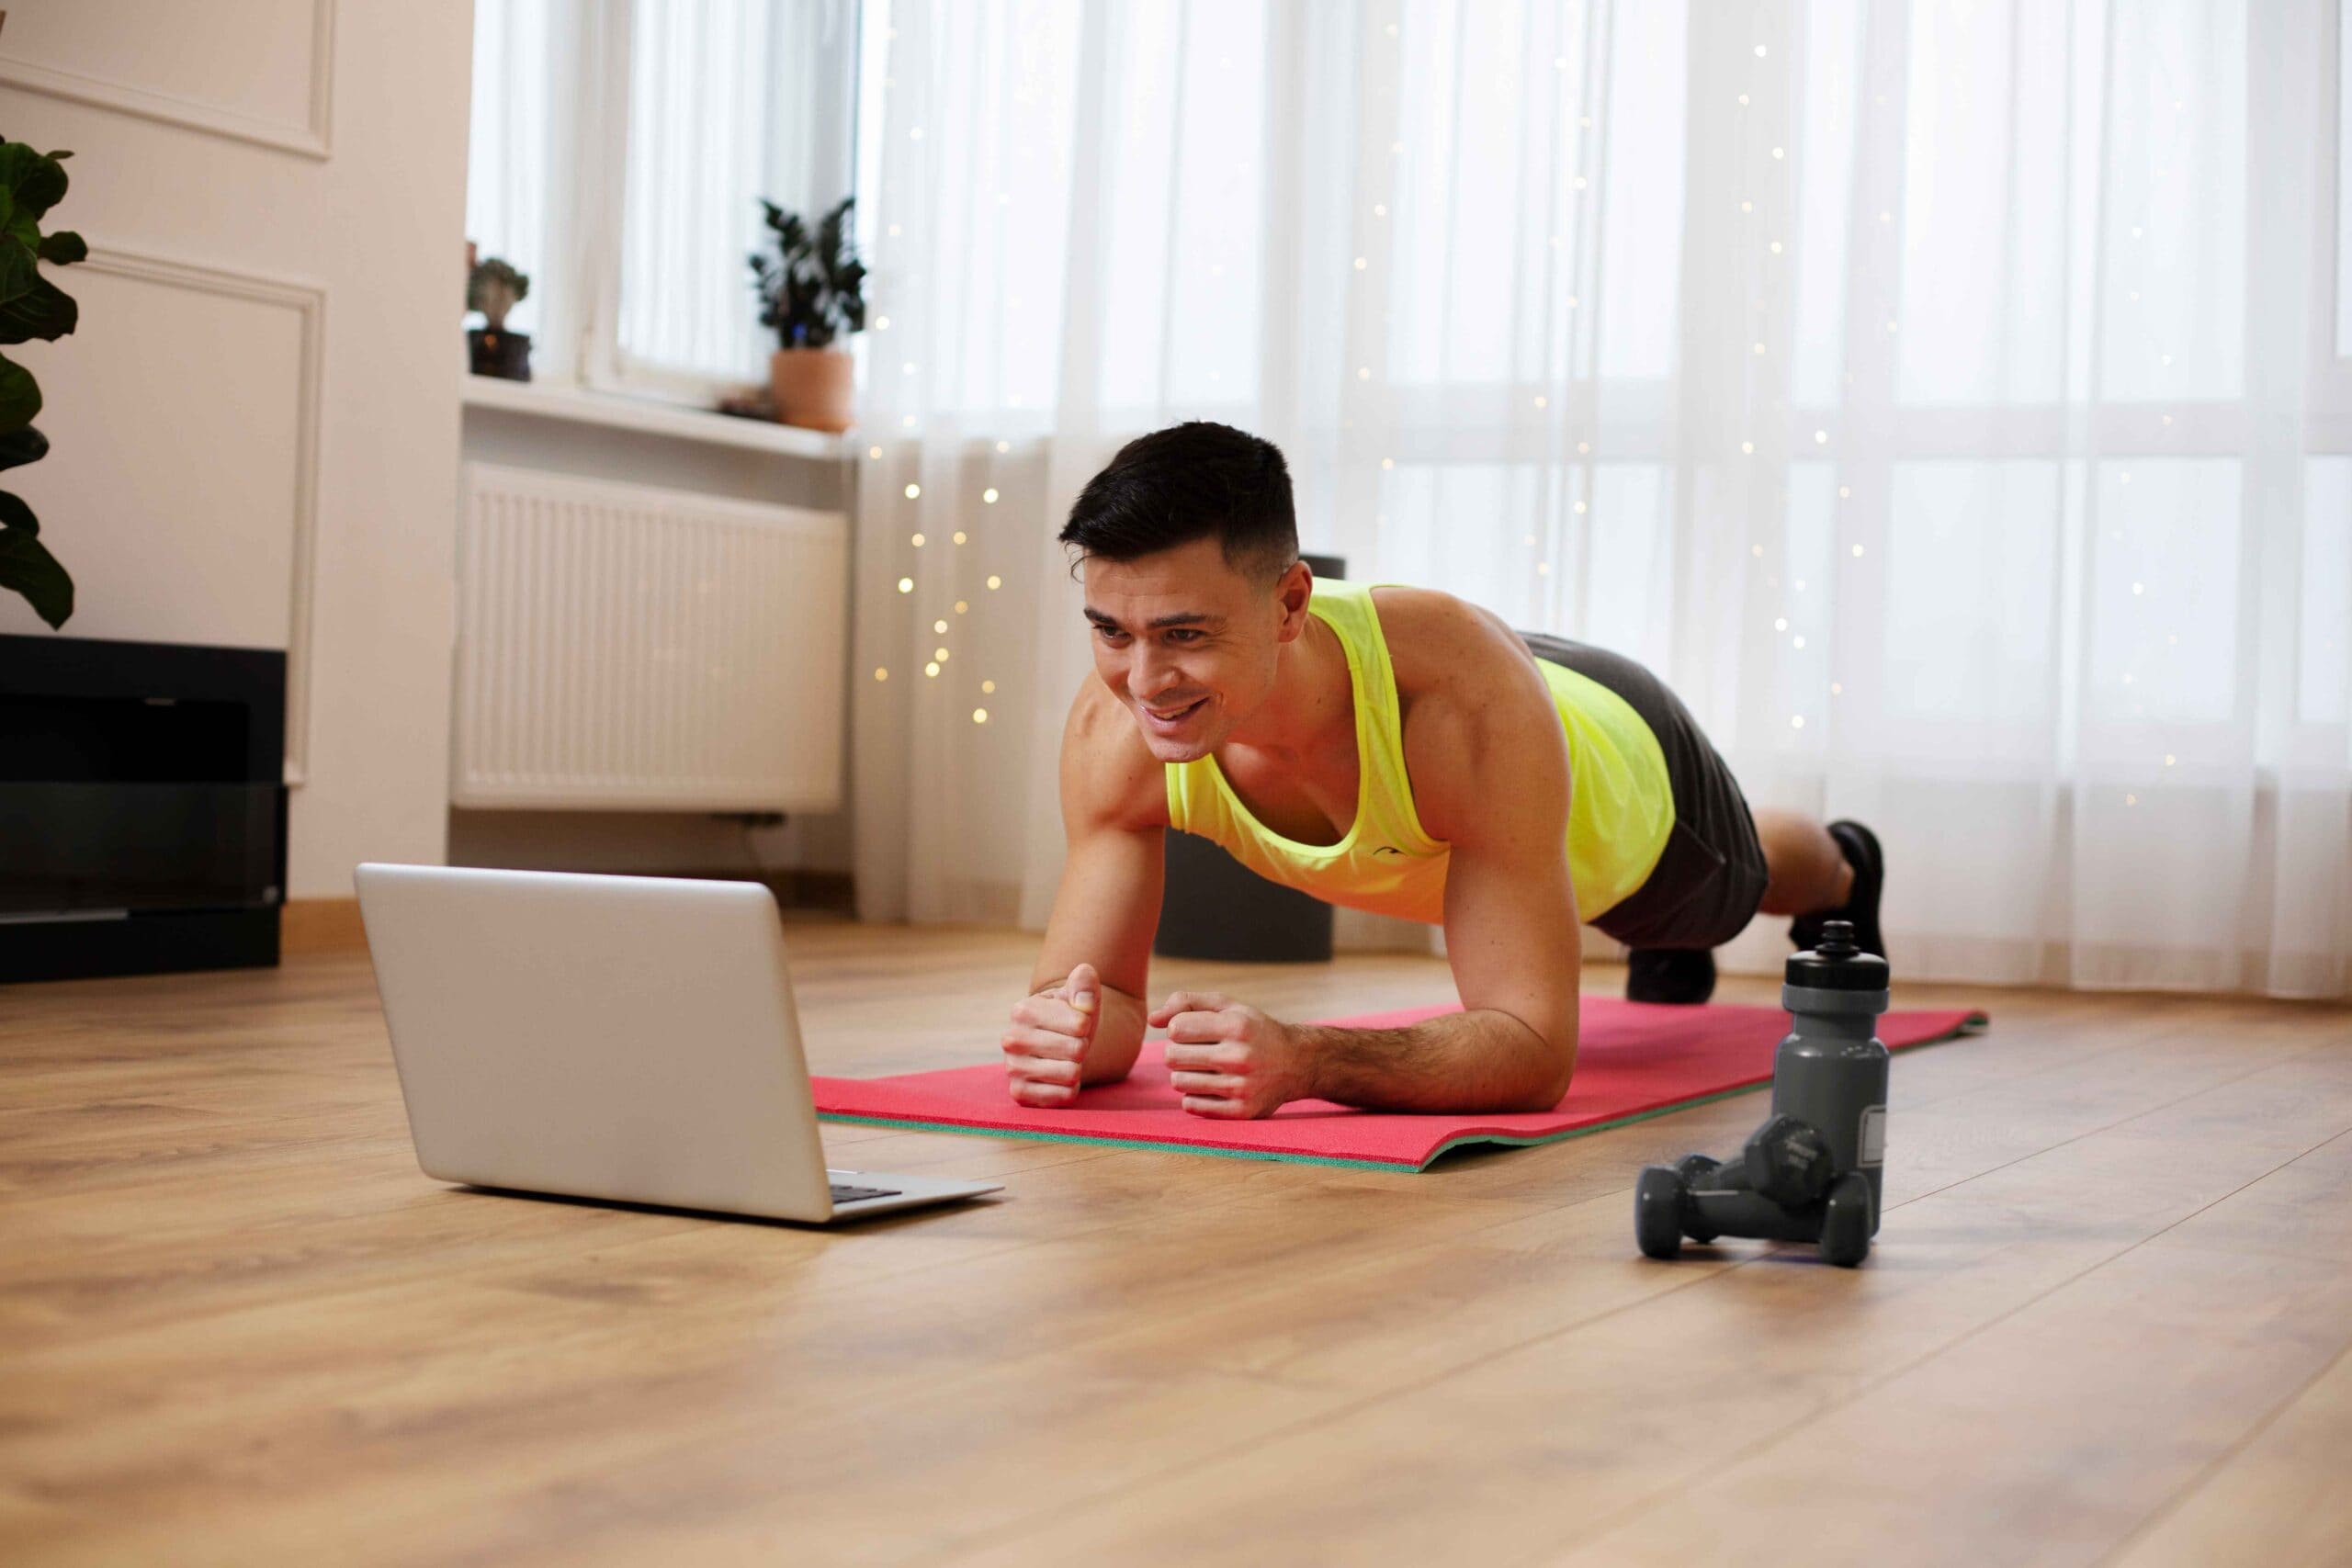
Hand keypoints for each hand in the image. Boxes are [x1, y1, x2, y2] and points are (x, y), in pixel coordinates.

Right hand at [1001, 962, 1100, 1108]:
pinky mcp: (1020, 1094)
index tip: (1074, 1023)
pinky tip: (1057, 1078)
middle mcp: (1011, 1039)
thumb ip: (1085, 984)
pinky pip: (1065, 1096)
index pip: (1081, 1023)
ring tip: (1063, 1059)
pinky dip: (1070, 1089)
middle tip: (1069, 1043)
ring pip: (1072, 1074)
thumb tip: (1083, 1002)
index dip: (1086, 1024)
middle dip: (1082, 1047)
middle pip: (1077, 1050)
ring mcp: (1012, 1068)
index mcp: (1023, 1010)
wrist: (1056, 1044)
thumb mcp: (1079, 995)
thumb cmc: (1069, 1017)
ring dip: (1076, 1068)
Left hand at [1148, 991, 1304, 1118]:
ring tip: (1203, 1068)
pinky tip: (1211, 1086)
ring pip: (1178, 1082)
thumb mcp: (1228, 1006)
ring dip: (1184, 1074)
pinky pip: (1191, 1105)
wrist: (1298, 1063)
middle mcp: (1239, 1057)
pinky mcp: (1241, 1111)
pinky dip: (1194, 1096)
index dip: (1178, 1028)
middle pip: (1171, 1057)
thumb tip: (1152, 1020)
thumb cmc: (1254, 1030)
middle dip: (1176, 1052)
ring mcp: (1241, 1087)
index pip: (1175, 1028)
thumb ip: (1188, 1003)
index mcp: (1236, 1026)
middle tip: (1194, 1051)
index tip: (1192, 1031)